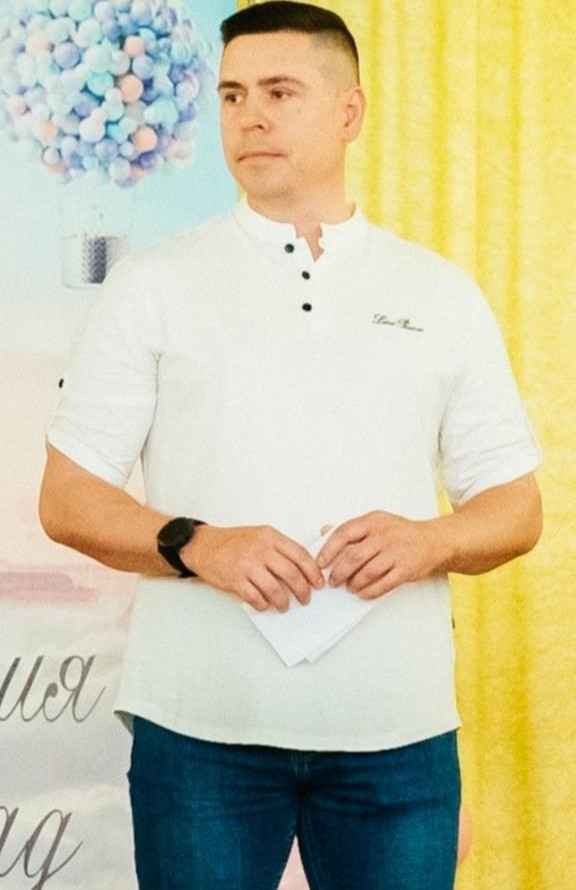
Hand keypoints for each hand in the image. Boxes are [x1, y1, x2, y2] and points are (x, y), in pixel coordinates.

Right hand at [181, 524, 324, 612]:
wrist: (203, 545)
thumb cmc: (233, 542)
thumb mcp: (260, 535)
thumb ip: (279, 548)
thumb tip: (302, 569)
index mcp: (270, 536)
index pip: (300, 554)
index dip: (313, 571)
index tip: (318, 582)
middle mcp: (260, 549)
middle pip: (291, 573)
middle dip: (302, 590)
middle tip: (305, 598)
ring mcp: (247, 565)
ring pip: (275, 589)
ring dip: (283, 602)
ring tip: (284, 606)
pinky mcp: (235, 580)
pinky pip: (255, 597)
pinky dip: (263, 605)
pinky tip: (265, 605)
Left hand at [315, 510, 448, 599]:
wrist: (436, 540)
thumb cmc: (402, 533)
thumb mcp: (377, 522)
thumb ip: (352, 528)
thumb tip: (324, 532)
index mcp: (373, 521)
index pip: (344, 533)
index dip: (329, 549)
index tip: (320, 563)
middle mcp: (385, 534)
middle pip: (354, 555)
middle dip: (339, 571)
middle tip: (333, 581)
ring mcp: (397, 552)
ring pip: (367, 571)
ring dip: (354, 583)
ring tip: (349, 587)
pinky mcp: (407, 569)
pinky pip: (383, 584)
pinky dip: (369, 591)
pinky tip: (362, 593)